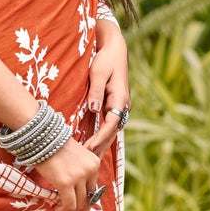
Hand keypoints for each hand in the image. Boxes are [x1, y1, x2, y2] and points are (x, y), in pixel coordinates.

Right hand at [35, 137, 100, 210]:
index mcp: (94, 163)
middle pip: (88, 198)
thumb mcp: (74, 158)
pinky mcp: (66, 182)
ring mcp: (79, 176)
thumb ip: (79, 172)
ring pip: (79, 204)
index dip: (86, 203)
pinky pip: (69, 205)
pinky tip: (55, 210)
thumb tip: (77, 192)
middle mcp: (90, 169)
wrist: (41, 137)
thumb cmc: (53, 147)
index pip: (93, 190)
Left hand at [85, 19, 129, 154]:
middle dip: (100, 147)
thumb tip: (93, 109)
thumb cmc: (105, 59)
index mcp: (120, 98)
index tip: (88, 148)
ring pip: (111, 130)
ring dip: (101, 144)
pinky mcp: (114, 105)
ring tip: (88, 159)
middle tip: (86, 162)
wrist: (115, 48)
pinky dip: (100, 135)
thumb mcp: (98, 72)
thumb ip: (96, 91)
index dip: (100, 138)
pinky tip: (91, 145)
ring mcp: (120, 106)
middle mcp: (123, 105)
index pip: (111, 124)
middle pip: (112, 131)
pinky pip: (108, 124)